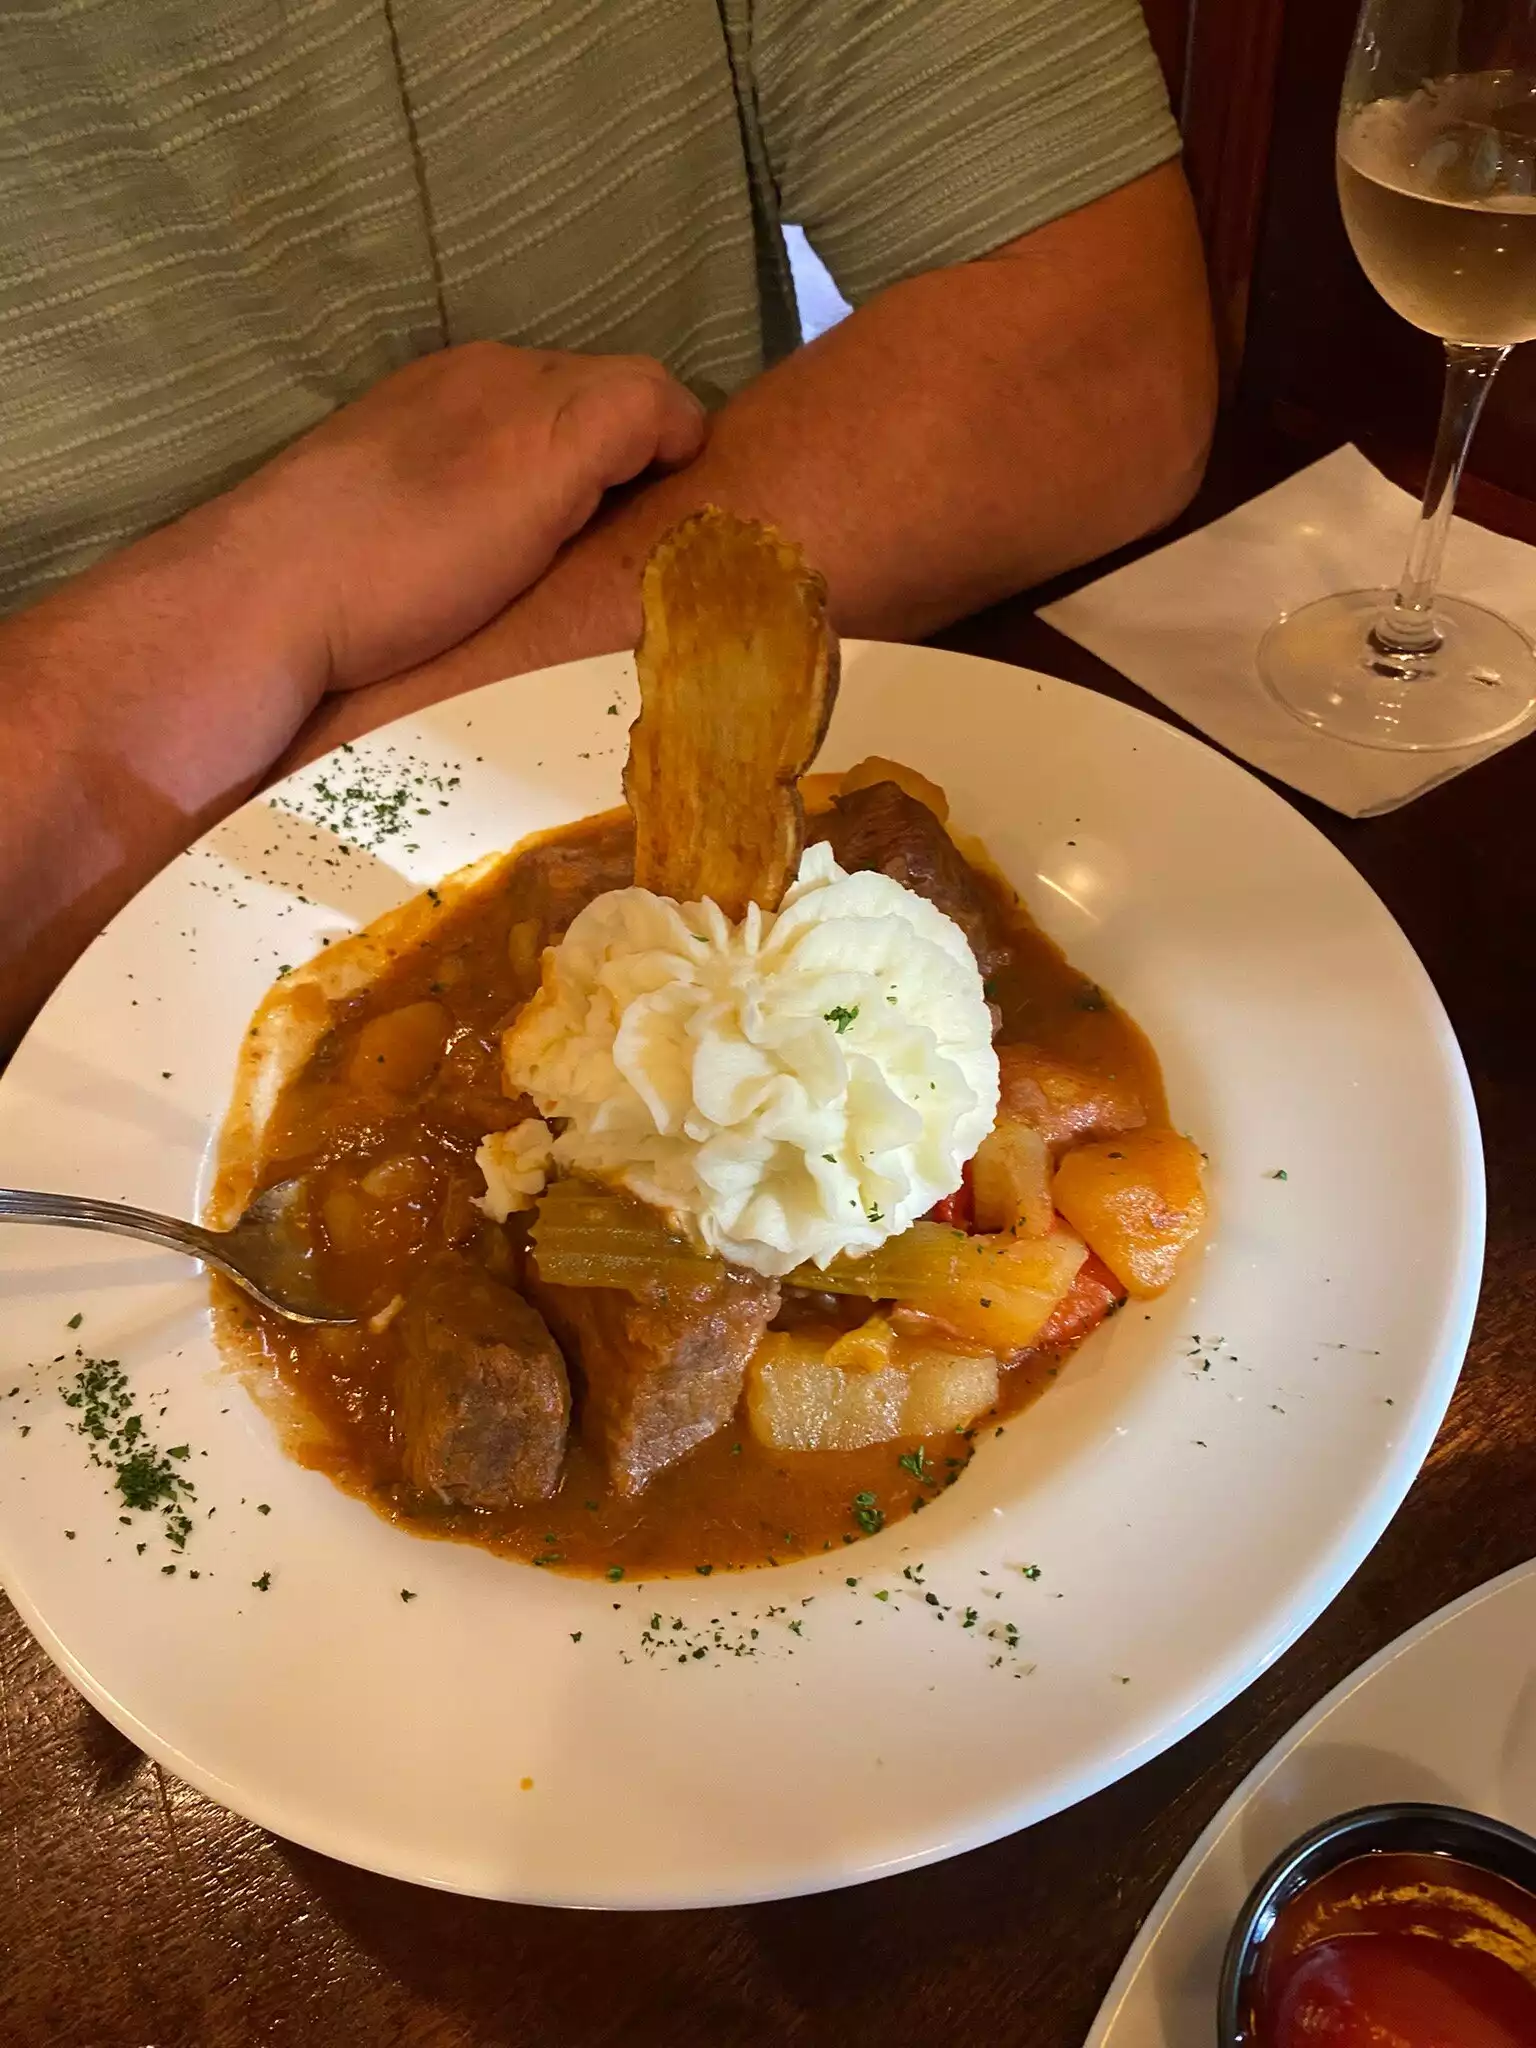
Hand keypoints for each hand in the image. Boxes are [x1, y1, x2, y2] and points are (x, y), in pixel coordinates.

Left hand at [224, 341, 705, 692]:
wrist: (261, 610)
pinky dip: (497, 522)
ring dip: (558, 504)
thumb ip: (626, 415)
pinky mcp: (369, 488)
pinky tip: (476, 573)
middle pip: (584, 420)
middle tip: (625, 561)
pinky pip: (468, 490)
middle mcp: (462, 387)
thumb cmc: (412, 551)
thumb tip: (684, 422)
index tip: (679, 532)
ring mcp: (410, 434)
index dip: (675, 456)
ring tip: (556, 575)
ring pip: (526, 459)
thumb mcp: (543, 467)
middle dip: (619, 476)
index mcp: (511, 376)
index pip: (642, 391)